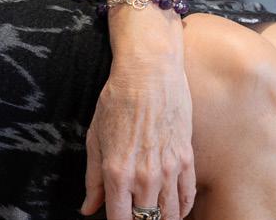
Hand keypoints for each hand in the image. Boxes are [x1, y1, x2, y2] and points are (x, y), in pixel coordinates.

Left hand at [79, 55, 195, 219]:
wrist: (149, 70)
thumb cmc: (117, 99)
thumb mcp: (95, 136)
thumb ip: (93, 178)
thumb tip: (88, 208)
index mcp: (117, 173)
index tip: (117, 219)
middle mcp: (144, 177)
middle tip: (134, 211)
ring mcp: (168, 170)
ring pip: (170, 216)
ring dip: (161, 219)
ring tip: (153, 214)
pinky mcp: (186, 159)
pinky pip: (188, 198)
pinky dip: (182, 209)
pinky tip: (174, 208)